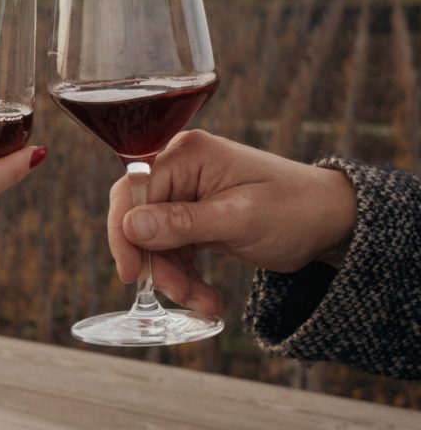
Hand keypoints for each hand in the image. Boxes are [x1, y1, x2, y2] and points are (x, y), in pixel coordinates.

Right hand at [107, 130, 355, 314]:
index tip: (131, 274)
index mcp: (187, 153)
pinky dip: (184, 276)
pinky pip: (172, 248)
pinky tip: (205, 297)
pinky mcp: (194, 216)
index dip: (125, 232)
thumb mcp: (238, 218)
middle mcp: (180, 168)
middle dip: (155, 260)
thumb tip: (130, 225)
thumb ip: (182, 222)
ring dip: (173, 275)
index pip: (134, 189)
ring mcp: (186, 192)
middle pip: (139, 216)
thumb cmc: (294, 208)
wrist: (331, 221)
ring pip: (154, 240)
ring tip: (203, 302)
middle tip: (178, 294)